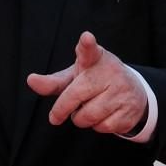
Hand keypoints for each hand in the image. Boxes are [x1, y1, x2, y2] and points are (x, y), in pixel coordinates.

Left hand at [26, 31, 147, 135]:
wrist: (134, 92)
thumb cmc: (95, 81)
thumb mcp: (75, 77)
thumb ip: (53, 81)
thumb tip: (31, 80)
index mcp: (95, 59)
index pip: (90, 51)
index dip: (87, 44)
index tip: (86, 38)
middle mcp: (111, 72)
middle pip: (76, 95)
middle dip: (61, 109)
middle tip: (56, 115)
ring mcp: (123, 91)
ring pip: (88, 116)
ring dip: (80, 118)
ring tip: (87, 108)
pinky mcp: (129, 111)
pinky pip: (102, 127)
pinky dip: (96, 126)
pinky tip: (102, 116)